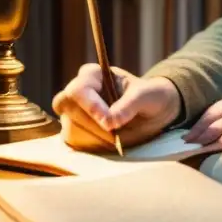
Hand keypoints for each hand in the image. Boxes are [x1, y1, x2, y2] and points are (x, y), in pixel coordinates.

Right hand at [52, 63, 181, 151]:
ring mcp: (76, 112)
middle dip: (91, 125)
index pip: (79, 89)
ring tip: (115, 138)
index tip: (108, 122)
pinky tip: (108, 144)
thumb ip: (128, 105)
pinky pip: (74, 141)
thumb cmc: (148, 95)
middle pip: (68, 108)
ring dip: (92, 137)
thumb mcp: (144, 96)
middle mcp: (80, 92)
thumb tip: (109, 122)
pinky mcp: (79, 130)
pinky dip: (90, 146)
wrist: (153, 111)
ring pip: (69, 127)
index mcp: (93, 75)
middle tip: (114, 132)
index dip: (90, 106)